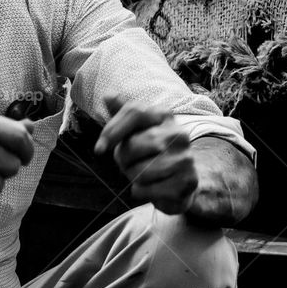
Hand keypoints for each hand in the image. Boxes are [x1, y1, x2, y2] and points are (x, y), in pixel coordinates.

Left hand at [94, 94, 196, 215]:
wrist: (181, 181)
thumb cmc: (151, 153)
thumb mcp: (137, 131)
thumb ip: (123, 114)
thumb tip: (107, 95)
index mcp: (164, 115)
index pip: (135, 111)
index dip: (112, 130)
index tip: (99, 150)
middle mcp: (179, 132)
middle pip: (135, 144)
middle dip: (123, 159)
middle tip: (128, 164)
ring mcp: (186, 157)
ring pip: (142, 170)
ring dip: (133, 177)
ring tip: (140, 175)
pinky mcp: (187, 181)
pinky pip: (151, 189)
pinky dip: (142, 192)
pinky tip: (149, 188)